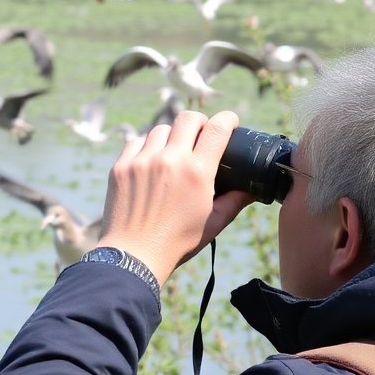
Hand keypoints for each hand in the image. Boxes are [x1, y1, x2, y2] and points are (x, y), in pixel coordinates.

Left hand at [98, 110, 254, 284]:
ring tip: (174, 152)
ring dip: (172, 136)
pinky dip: (148, 146)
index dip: (228, 119)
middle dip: (200, 122)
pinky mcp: (122, 166)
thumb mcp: (213, 223)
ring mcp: (143, 161)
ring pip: (162, 129)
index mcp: (197, 173)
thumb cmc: (177, 243)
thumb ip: (235, 201)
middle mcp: (170, 160)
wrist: (133, 256)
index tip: (230, 122)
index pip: (217, 128)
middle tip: (202, 134)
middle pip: (188, 118)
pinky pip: (137, 141)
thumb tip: (252, 190)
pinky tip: (152, 161)